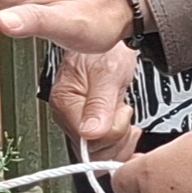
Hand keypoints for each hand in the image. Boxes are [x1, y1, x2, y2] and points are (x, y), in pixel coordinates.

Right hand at [51, 43, 141, 161]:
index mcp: (64, 103)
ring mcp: (76, 122)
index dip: (112, 132)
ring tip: (125, 115)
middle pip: (94, 152)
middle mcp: (66, 116)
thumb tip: (92, 133)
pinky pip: (103, 147)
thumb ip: (100, 104)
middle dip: (118, 137)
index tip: (123, 112)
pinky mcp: (88, 125)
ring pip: (100, 153)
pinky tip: (127, 129)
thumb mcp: (108, 73)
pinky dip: (120, 142)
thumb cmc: (105, 50)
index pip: (88, 140)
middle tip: (125, 111)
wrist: (107, 39)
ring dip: (121, 140)